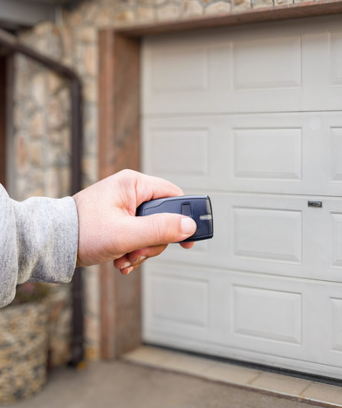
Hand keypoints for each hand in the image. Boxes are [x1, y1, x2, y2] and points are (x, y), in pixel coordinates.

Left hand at [72, 169, 195, 274]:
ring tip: (125, 257)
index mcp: (133, 184)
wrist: (51, 244)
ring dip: (142, 250)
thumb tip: (189, 226)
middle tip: (139, 251)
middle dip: (154, 242)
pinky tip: (121, 259)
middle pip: (163, 218)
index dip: (184, 217)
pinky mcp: (119, 220)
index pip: (174, 196)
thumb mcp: (126, 233)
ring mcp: (124, 207)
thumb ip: (160, 229)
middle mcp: (131, 192)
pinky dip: (133, 251)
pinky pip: (139, 236)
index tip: (188, 238)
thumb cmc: (81, 232)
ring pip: (152, 231)